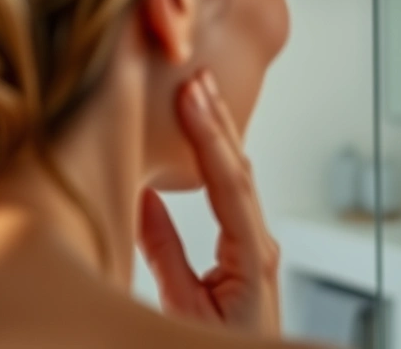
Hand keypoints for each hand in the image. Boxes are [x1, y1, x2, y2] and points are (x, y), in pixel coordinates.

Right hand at [137, 70, 280, 336]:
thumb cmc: (221, 344)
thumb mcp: (184, 305)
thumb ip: (165, 253)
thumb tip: (141, 200)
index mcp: (251, 256)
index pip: (229, 183)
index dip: (209, 136)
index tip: (191, 96)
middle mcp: (259, 244)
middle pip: (238, 169)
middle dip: (217, 120)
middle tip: (195, 77)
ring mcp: (256, 244)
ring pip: (237, 177)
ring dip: (217, 134)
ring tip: (197, 94)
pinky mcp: (246, 249)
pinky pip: (229, 195)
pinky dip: (213, 161)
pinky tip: (198, 141)